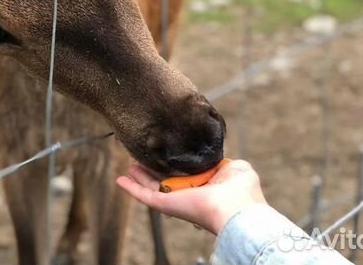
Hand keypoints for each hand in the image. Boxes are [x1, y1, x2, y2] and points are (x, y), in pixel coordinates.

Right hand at [116, 160, 266, 234]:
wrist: (237, 209)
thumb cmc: (242, 192)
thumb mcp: (236, 168)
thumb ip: (225, 161)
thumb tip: (217, 156)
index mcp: (205, 185)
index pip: (185, 174)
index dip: (173, 164)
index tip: (164, 153)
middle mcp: (189, 194)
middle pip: (164, 181)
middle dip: (151, 171)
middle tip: (139, 160)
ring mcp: (176, 200)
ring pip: (152, 188)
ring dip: (138, 178)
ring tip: (128, 166)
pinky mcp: (167, 205)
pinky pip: (145, 196)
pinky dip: (131, 189)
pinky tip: (120, 180)